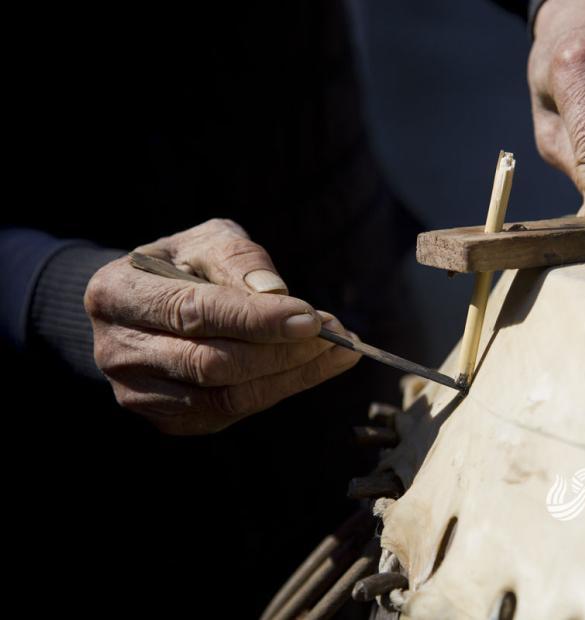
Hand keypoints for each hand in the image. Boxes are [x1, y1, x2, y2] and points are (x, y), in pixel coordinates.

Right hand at [84, 218, 360, 434]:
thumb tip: (275, 292)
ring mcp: (139, 393)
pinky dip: (280, 390)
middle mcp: (119, 350)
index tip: (311, 316)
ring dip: (292, 375)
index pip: (193, 312)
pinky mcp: (169, 420)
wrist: (145, 304)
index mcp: (117, 294)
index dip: (256, 319)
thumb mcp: (206, 240)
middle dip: (283, 351)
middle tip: (336, 334)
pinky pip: (231, 412)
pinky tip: (312, 367)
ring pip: (226, 396)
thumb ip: (238, 257)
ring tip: (337, 351)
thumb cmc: (181, 265)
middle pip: (213, 363)